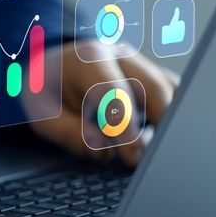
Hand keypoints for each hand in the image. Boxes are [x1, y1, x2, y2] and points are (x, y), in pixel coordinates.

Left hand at [28, 41, 179, 166]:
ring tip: (159, 151)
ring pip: (171, 90)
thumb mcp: (43, 114)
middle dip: (160, 125)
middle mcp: (120, 56)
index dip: (126, 128)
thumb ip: (69, 133)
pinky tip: (162, 138)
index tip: (133, 157)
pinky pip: (172, 94)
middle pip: (155, 88)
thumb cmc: (46, 90)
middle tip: (151, 159)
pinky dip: (172, 116)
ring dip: (170, 121)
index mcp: (89, 59)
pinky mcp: (150, 76)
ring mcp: (139, 64)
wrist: (48, 67)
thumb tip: (103, 151)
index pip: (114, 93)